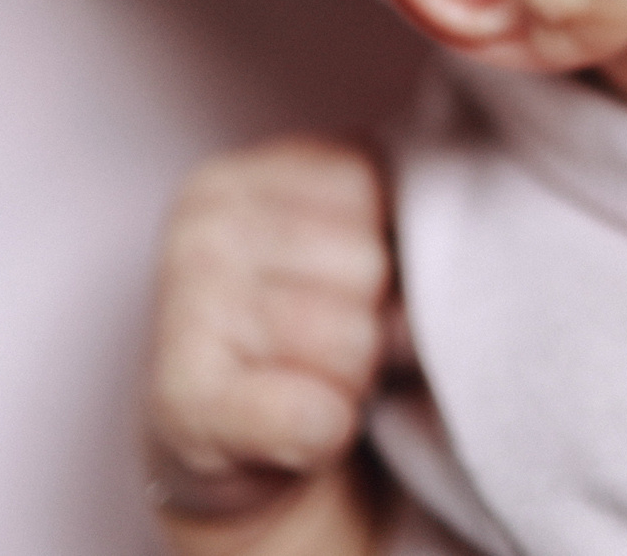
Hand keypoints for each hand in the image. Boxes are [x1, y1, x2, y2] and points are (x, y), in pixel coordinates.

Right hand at [146, 136, 392, 526]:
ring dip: (351, 381)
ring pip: (349, 342)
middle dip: (373, 321)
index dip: (393, 254)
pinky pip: (311, 417)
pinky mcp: (180, 400)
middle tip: (332, 349)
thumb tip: (446, 264)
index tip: (352, 287)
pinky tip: (294, 434)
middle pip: (369, 266)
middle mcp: (205, 219)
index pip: (382, 188)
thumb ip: (407, 219)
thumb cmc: (320, 338)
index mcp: (254, 168)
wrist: (241, 457)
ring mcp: (180, 304)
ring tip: (312, 383)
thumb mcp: (365, 248)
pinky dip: (323, 436)